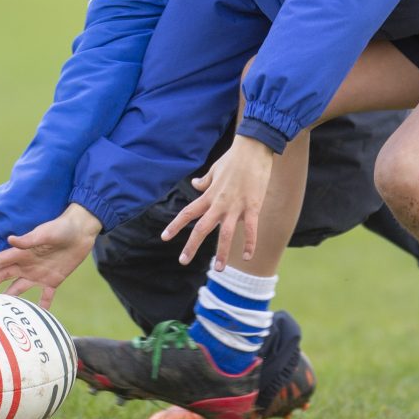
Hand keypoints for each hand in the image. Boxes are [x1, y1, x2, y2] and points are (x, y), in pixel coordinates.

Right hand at [0, 203, 100, 308]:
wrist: (81, 231)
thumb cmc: (62, 228)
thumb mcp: (45, 233)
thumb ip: (28, 240)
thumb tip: (10, 239)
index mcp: (22, 252)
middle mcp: (26, 264)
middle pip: (4, 277)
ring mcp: (38, 274)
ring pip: (19, 288)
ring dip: (9, 298)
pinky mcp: (53, 280)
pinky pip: (45, 296)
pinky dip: (41, 306)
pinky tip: (36, 319)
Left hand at [161, 135, 273, 271]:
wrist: (253, 148)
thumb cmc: (234, 158)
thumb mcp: (214, 170)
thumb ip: (204, 181)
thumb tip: (194, 183)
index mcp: (209, 196)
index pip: (187, 213)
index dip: (175, 225)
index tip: (165, 237)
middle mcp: (219, 204)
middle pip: (201, 228)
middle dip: (191, 246)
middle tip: (183, 261)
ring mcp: (235, 206)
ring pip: (225, 234)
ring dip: (222, 253)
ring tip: (219, 270)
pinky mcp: (252, 206)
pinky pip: (250, 229)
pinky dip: (249, 243)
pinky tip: (247, 257)